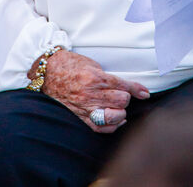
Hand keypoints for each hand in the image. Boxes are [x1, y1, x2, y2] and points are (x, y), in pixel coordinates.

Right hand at [32, 50, 149, 133]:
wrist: (48, 73)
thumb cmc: (69, 65)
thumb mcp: (91, 64)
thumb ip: (106, 76)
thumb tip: (123, 86)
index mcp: (94, 78)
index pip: (122, 86)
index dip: (137, 89)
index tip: (145, 93)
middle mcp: (90, 94)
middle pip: (121, 101)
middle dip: (125, 98)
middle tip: (122, 94)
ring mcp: (85, 108)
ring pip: (114, 116)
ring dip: (120, 112)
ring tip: (118, 106)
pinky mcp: (80, 117)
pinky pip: (101, 128)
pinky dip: (112, 125)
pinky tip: (115, 119)